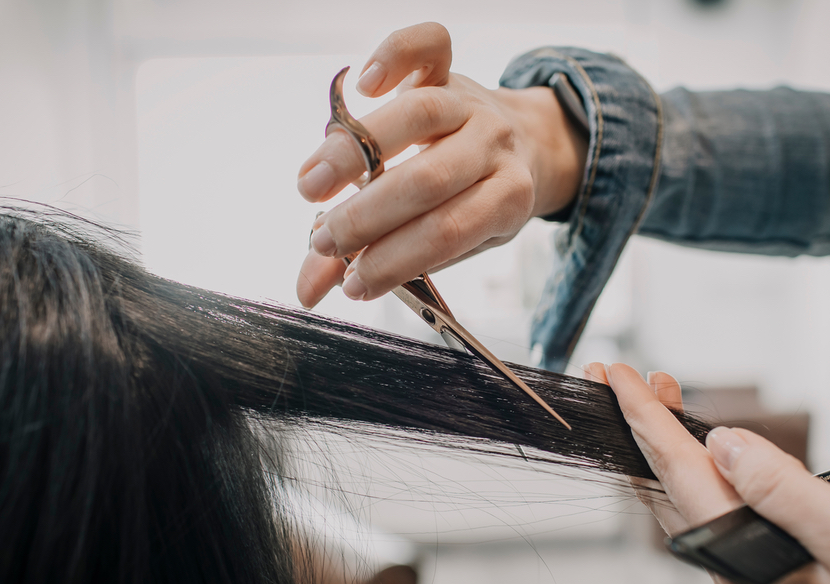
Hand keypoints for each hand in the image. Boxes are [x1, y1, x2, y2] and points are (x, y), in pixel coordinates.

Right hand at [295, 23, 587, 307]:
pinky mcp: (449, 68)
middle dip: (366, 218)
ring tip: (310, 187)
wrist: (522, 145)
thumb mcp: (445, 242)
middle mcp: (493, 146)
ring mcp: (472, 103)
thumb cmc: (471, 202)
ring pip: (417, 116)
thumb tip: (308, 292)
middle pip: (429, 179)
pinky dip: (394, 55)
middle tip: (324, 241)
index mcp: (506, 198)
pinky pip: (430, 44)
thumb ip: (377, 261)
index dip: (394, 259)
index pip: (447, 233)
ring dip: (352, 155)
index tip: (352, 282)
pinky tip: (361, 85)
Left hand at [582, 363, 829, 583]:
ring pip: (688, 499)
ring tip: (660, 400)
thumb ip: (782, 487)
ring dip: (667, 446)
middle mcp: (736, 569)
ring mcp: (751, 575)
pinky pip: (715, 514)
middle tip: (625, 376)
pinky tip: (709, 455)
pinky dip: (700, 472)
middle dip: (641, 426)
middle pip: (667, 484)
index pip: (675, 470)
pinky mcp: (773, 575)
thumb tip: (723, 444)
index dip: (642, 417)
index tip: (617, 375)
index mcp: (747, 554)